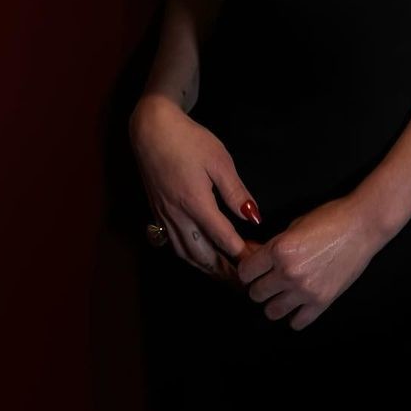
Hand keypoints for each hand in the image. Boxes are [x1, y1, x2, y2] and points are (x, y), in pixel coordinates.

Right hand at [129, 95, 262, 291]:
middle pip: (202, 256)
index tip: (259, 263)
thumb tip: (253, 217)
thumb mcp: (219, 161)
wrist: (152, 129)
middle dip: (225, 271)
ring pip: (186, 254)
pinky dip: (191, 257)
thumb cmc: (189, 140)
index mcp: (195, 204)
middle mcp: (177, 216)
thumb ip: (235, 192)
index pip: (222, 239)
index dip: (241, 254)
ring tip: (226, 275)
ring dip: (207, 268)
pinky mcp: (157, 212)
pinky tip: (200, 257)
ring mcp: (164, 216)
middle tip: (245, 281)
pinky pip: (175, 245)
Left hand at [236, 196, 384, 330]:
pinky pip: (297, 322)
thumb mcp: (294, 225)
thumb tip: (250, 254)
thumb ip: (271, 245)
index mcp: (279, 249)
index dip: (248, 269)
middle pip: (256, 294)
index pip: (245, 272)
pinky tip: (299, 303)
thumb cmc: (330, 218)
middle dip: (260, 285)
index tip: (254, 268)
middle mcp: (289, 272)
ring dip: (274, 302)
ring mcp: (305, 290)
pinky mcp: (322, 302)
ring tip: (283, 292)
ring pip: (271, 312)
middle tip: (269, 278)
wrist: (363, 225)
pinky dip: (295, 315)